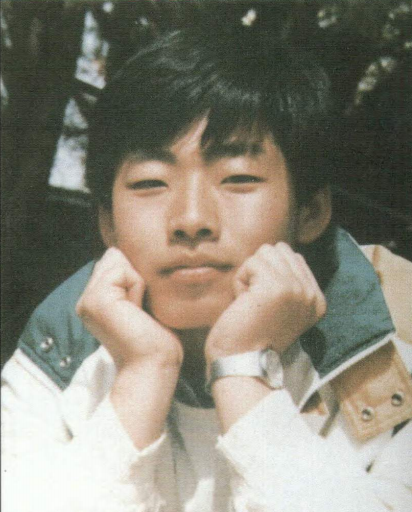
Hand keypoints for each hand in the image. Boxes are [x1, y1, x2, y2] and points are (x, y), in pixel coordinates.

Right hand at [76, 247, 182, 370]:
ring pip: (119, 262)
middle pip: (115, 257)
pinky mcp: (96, 299)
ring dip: (138, 282)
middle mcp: (86, 299)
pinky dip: (137, 286)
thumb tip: (119, 252)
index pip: (114, 261)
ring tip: (139, 311)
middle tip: (140, 310)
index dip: (136, 276)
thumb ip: (129, 278)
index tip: (141, 308)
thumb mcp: (142, 302)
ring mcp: (88, 299)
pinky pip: (123, 271)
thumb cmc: (157, 338)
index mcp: (95, 300)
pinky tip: (137, 310)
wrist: (154, 365)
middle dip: (136, 276)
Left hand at [205, 242, 325, 362]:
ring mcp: (296, 289)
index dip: (269, 273)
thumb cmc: (250, 336)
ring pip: (266, 252)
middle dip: (260, 270)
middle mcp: (311, 294)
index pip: (294, 257)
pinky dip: (240, 280)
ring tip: (249, 301)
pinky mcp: (277, 287)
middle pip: (280, 250)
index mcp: (316, 300)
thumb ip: (286, 282)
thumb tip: (275, 250)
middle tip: (255, 301)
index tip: (265, 304)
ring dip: (249, 274)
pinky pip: (252, 262)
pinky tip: (243, 302)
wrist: (241, 364)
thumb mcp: (280, 308)